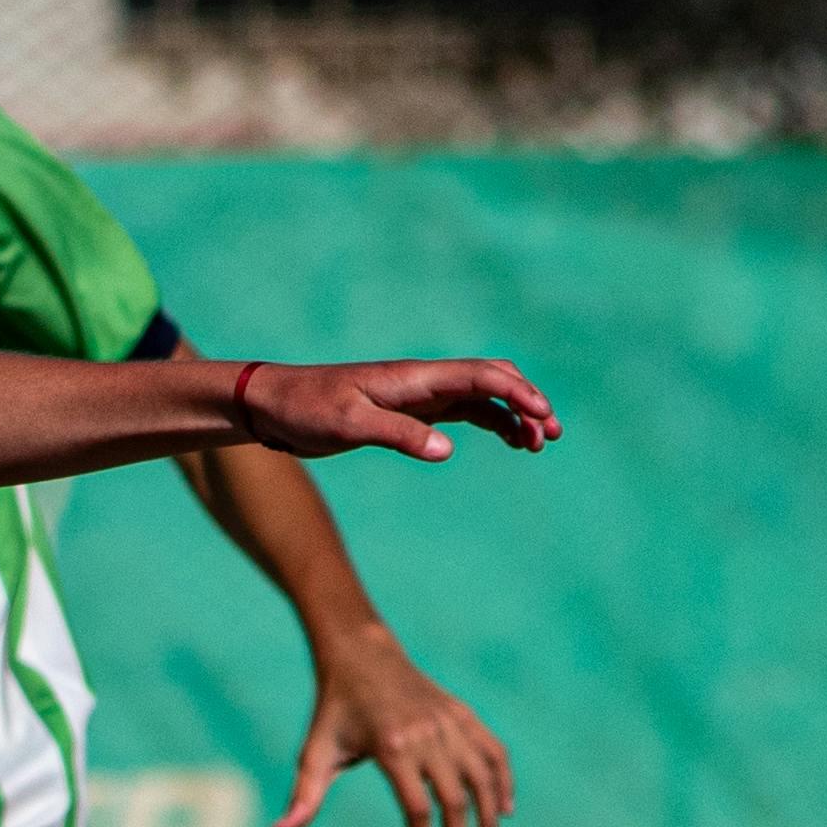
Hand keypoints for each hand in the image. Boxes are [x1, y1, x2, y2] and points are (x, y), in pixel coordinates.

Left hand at [230, 356, 560, 463]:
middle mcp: (423, 381)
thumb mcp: (349, 425)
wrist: (273, 406)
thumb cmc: (306, 410)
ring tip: (537, 445)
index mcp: (414, 377)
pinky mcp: (410, 411)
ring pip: (482, 397)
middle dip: (528, 401)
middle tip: (552, 434)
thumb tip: (447, 451)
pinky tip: (508, 440)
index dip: (517, 392)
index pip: (480, 376)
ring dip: (514, 416)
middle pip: (491, 380)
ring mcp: (419, 395)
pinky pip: (463, 412)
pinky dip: (491, 422)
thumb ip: (398, 435)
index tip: (543, 416)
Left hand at [287, 628, 510, 826]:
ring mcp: (450, 723)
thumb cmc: (335, 710)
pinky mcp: (463, 715)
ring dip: (487, 819)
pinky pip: (494, 752)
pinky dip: (504, 782)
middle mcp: (427, 735)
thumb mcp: (315, 752)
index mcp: (392, 748)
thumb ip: (304, 796)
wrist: (362, 655)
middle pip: (455, 801)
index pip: (418, 809)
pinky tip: (504, 810)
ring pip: (482, 779)